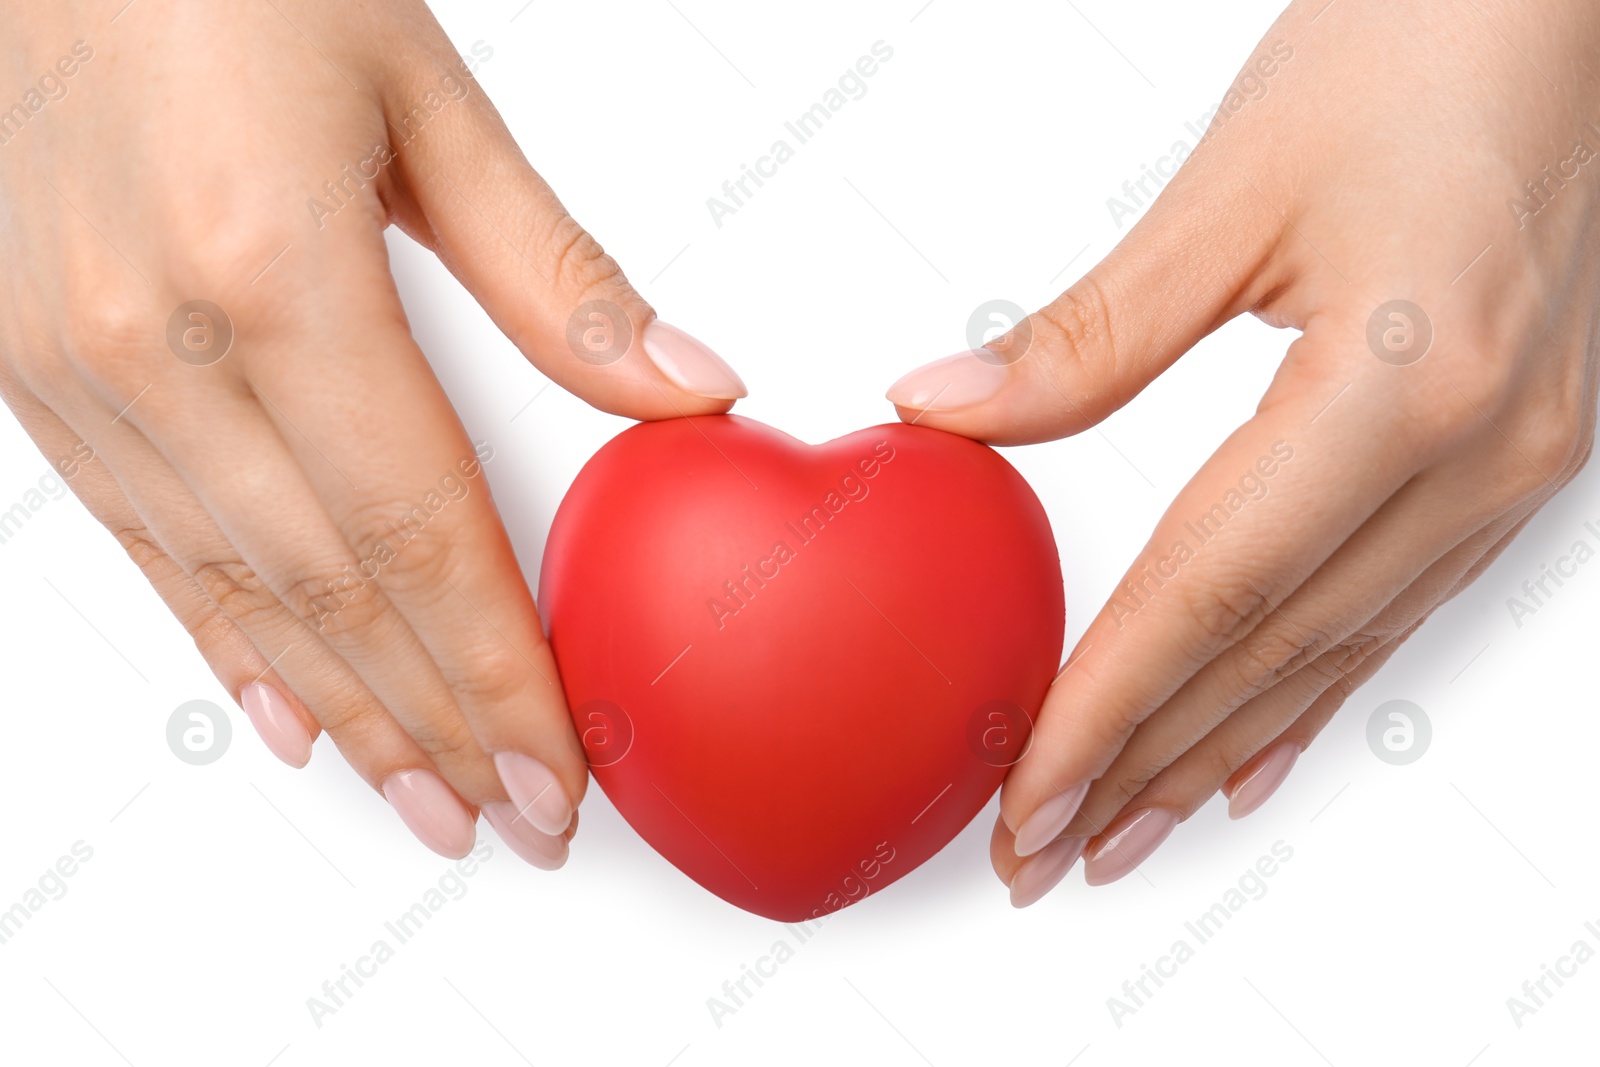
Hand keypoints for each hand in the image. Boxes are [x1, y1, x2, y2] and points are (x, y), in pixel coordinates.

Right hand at [0, 1, 743, 863]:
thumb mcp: (422, 99)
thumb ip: (553, 270)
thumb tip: (680, 386)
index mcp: (274, 273)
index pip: (420, 533)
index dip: (496, 670)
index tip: (554, 766)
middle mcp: (154, 342)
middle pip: (335, 593)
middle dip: (435, 725)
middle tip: (509, 819)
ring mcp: (72, 366)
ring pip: (238, 595)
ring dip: (343, 713)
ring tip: (420, 799)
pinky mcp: (30, 367)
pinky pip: (142, 545)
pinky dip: (225, 642)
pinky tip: (288, 709)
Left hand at [886, 0, 1597, 903]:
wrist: (1558, 2)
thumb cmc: (1418, 50)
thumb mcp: (1232, 190)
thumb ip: (1087, 334)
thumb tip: (947, 410)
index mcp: (1400, 385)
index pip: (1209, 593)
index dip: (1106, 710)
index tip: (1026, 796)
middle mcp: (1478, 450)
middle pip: (1270, 653)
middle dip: (1146, 767)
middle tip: (1047, 851)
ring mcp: (1516, 463)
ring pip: (1335, 653)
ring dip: (1220, 754)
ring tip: (1129, 833)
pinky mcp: (1519, 452)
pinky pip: (1398, 610)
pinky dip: (1312, 695)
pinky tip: (1257, 757)